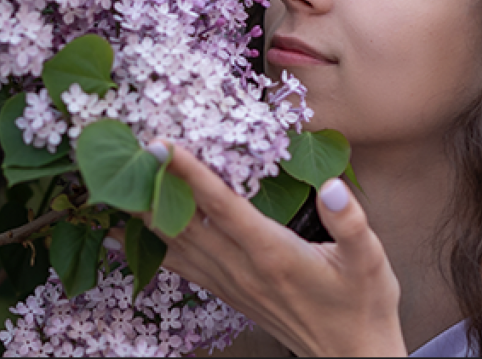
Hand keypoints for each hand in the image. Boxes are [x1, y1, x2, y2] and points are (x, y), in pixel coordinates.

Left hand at [110, 141, 405, 356]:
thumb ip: (351, 222)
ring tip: (112, 182)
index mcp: (273, 253)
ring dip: (141, 212)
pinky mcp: (227, 292)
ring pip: (174, 244)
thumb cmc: (362, 303)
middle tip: (119, 152)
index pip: (222, 206)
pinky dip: (147, 246)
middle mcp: (243, 268)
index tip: (160, 144)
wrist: (352, 356)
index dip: (189, 174)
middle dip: (150, 185)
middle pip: (183, 222)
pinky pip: (178, 265)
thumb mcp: (370, 259)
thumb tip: (333, 187)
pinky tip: (119, 235)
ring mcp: (230, 283)